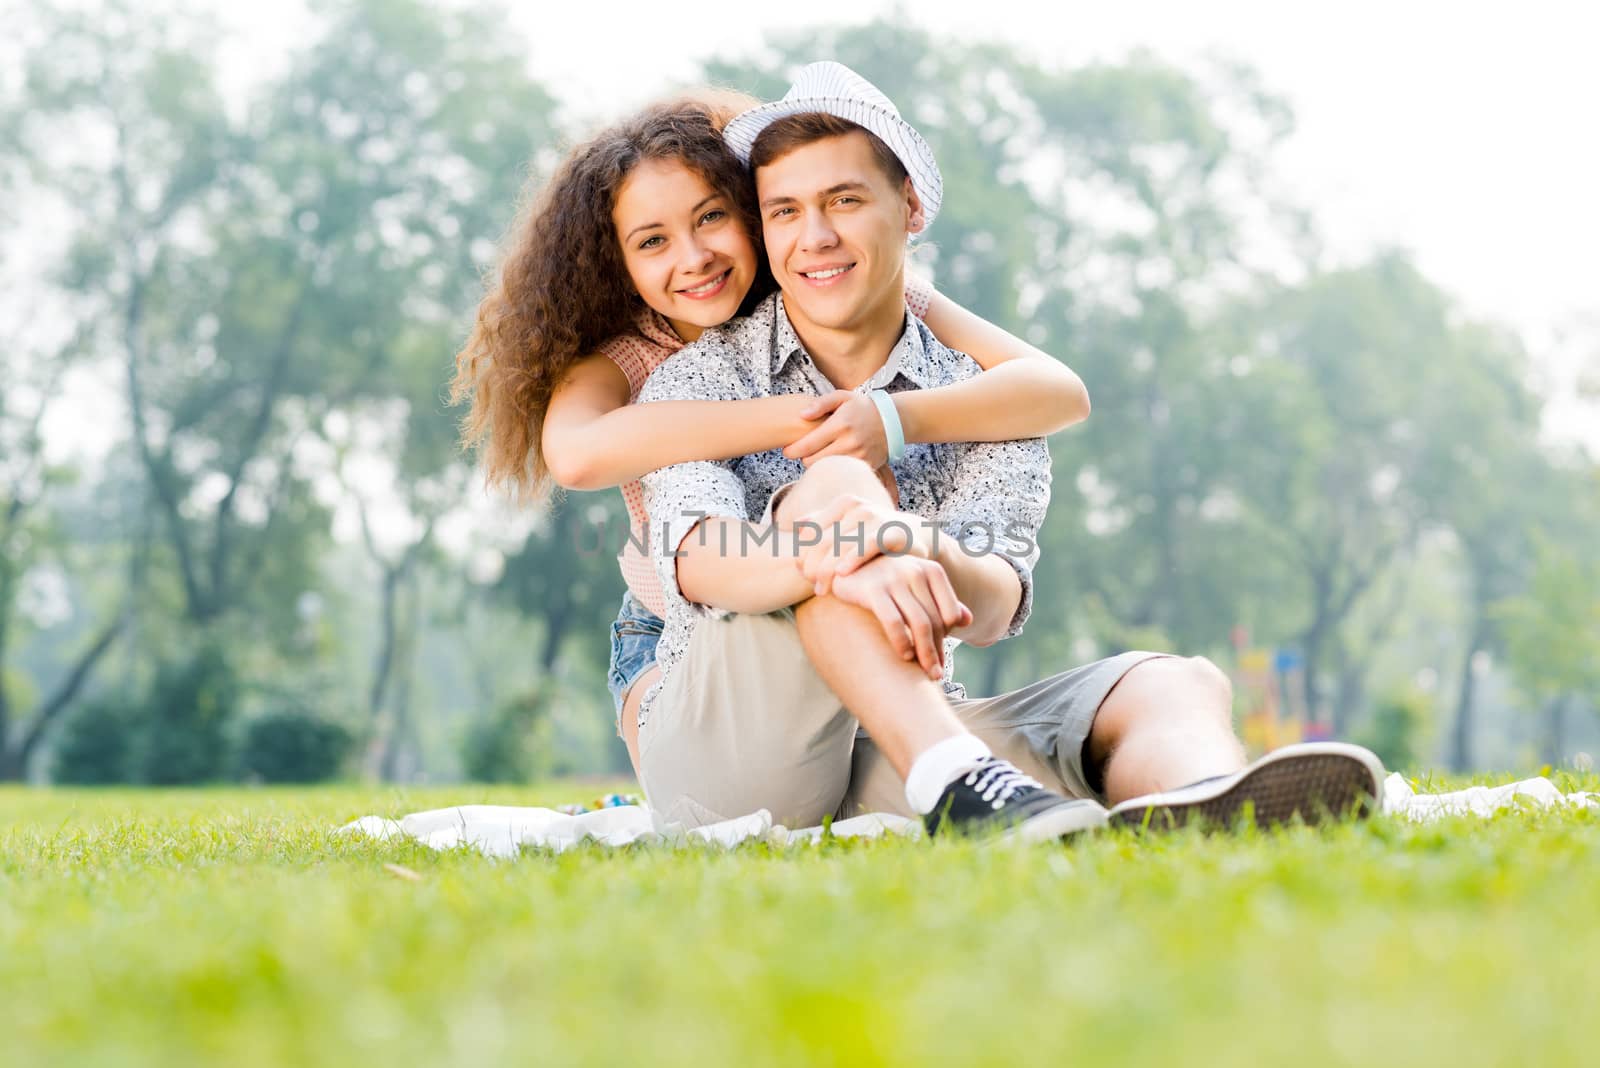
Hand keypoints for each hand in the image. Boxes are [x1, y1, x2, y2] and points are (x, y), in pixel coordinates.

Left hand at [784, 390, 889, 467]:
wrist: (893, 421)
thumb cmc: (862, 407)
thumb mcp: (842, 397)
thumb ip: (820, 404)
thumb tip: (801, 415)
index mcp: (839, 425)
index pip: (806, 446)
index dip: (792, 450)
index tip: (787, 450)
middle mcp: (849, 443)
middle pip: (812, 462)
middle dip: (804, 458)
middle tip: (805, 451)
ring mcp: (857, 457)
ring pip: (825, 470)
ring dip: (817, 465)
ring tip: (818, 454)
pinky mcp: (865, 466)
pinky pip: (840, 474)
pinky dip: (833, 469)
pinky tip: (832, 460)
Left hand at [793, 495, 928, 597]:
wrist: (918, 538)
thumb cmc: (878, 536)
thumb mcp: (851, 528)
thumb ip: (825, 525)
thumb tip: (796, 525)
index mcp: (844, 504)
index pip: (812, 531)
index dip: (802, 554)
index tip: (802, 575)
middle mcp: (858, 507)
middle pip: (823, 540)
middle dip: (812, 566)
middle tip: (811, 586)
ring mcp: (875, 517)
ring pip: (840, 545)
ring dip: (826, 570)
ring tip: (822, 589)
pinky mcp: (891, 531)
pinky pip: (867, 545)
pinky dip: (852, 559)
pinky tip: (842, 574)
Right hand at [830, 555, 971, 679]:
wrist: (845, 568)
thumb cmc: (885, 581)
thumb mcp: (916, 586)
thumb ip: (942, 601)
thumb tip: (968, 620)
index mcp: (931, 570)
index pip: (950, 612)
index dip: (948, 638)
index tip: (941, 656)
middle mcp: (915, 571)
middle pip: (936, 621)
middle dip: (937, 652)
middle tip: (937, 675)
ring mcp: (894, 579)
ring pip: (919, 623)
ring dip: (925, 653)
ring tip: (926, 673)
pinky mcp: (872, 589)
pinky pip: (893, 622)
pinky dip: (902, 642)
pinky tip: (904, 656)